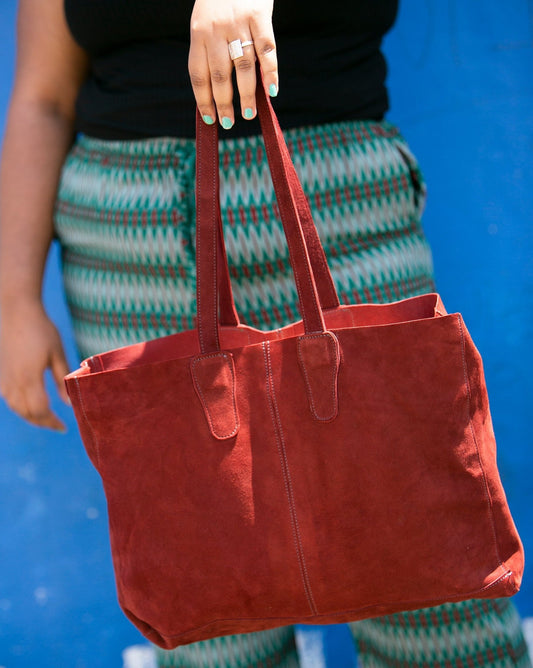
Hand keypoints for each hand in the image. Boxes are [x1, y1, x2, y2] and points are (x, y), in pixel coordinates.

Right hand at [0, 300, 69, 431]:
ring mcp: (4, 378)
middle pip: (26, 413)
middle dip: (42, 422)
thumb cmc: (41, 329)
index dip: (52, 422)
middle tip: (57, 426)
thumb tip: (69, 403)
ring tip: (47, 418)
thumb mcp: (57, 354)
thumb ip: (63, 379)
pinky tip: (31, 405)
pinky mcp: (0, 374)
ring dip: (31, 416)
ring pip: (15, 408)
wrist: (16, 311)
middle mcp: (13, 382)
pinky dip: (21, 407)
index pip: (39, 411)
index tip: (64, 427)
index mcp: (28, 378)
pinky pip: (9, 398)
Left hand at [189, 0, 276, 128]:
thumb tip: (220, 91)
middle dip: (224, 104)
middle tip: (229, 123)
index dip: (204, 101)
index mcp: (198, 33)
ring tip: (249, 114)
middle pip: (220, 76)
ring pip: (243, 67)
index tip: (210, 120)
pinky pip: (266, 50)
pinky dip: (271, 73)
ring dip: (247, 95)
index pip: (198, 75)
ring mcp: (239, 23)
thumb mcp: (205, 21)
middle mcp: (216, 30)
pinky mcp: (260, 16)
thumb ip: (210, 51)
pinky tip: (272, 91)